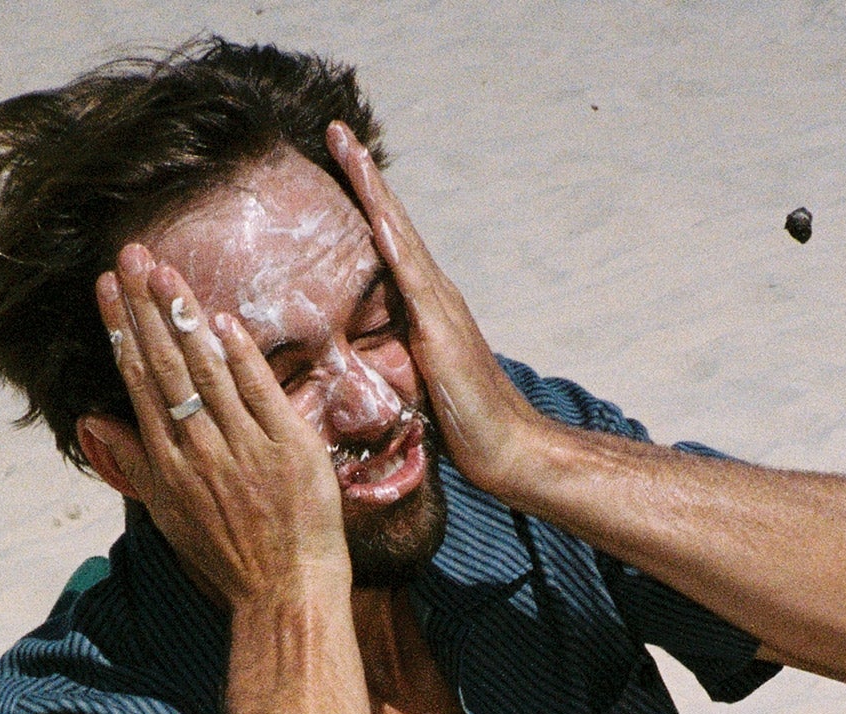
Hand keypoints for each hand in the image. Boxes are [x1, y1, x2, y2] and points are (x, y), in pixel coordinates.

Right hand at [83, 245, 350, 608]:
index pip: (140, 383)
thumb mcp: (168, 515)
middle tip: (131, 255)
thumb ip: (134, 462)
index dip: (123, 331)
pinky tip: (222, 321)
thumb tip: (93, 420)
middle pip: (167, 367)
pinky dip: (241, 358)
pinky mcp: (290, 449)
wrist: (285, 592)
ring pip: (208, 372)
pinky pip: (261, 394)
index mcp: (169, 464)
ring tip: (165, 272)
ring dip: (184, 318)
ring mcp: (246, 449)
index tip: (109, 288)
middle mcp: (201, 452)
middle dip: (146, 308)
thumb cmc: (229, 556)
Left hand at [326, 122, 550, 502]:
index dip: (366, 202)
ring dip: (374, 193)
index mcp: (424, 306)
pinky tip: (377, 217)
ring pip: (401, 237)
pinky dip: (396, 245)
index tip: (339, 162)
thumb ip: (394, 359)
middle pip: (394, 224)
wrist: (509, 449)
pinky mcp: (442, 334)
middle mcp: (435, 296)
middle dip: (365, 177)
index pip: (389, 243)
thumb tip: (359, 356)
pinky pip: (413, 281)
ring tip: (348, 151)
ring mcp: (441, 309)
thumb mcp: (416, 385)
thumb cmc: (463, 427)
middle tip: (337, 131)